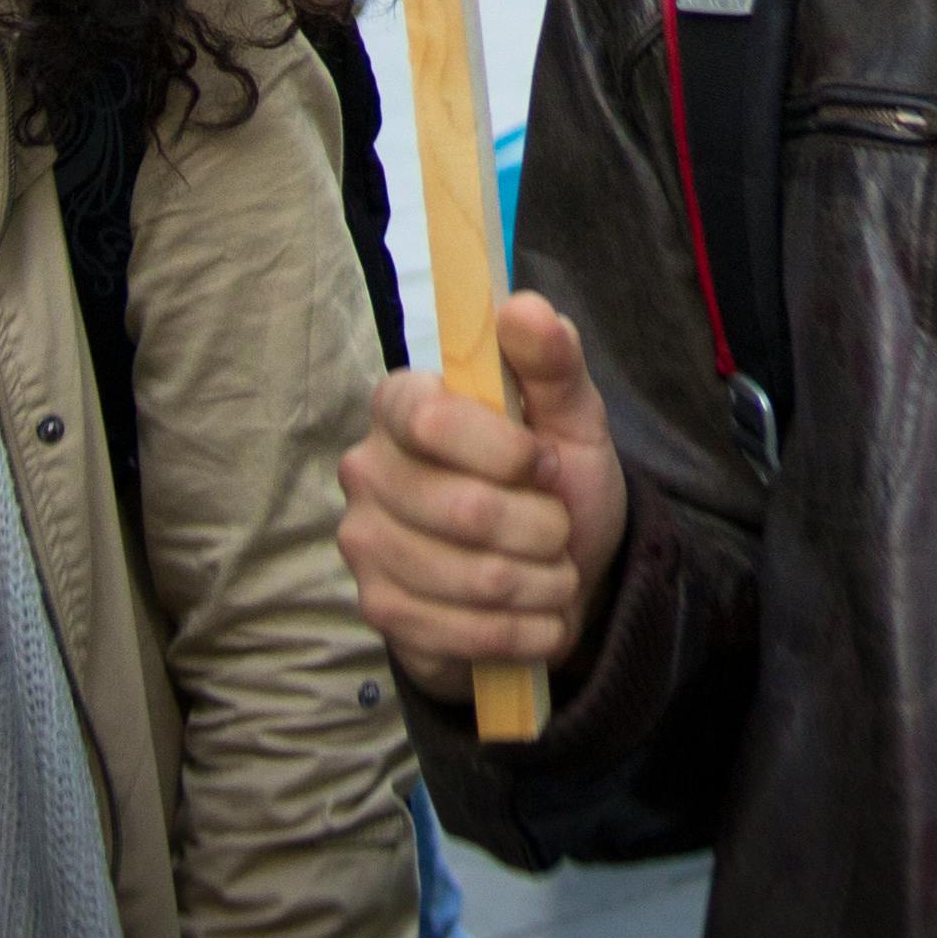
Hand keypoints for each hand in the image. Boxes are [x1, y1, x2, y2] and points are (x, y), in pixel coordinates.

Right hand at [337, 294, 629, 702]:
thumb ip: (552, 361)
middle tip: (559, 529)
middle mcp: (367, 468)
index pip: (430, 420)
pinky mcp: (378, 609)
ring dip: (540, 583)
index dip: (504, 450)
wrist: (555, 576)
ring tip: (556, 574)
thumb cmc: (554, 482)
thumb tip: (522, 306)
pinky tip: (540, 618)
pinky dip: (523, 630)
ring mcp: (364, 542)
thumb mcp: (572, 417)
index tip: (546, 463)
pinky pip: (459, 631)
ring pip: (468, 575)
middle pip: (460, 508)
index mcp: (404, 404)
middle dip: (540, 527)